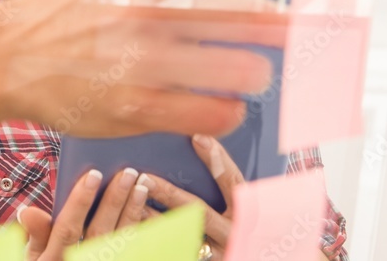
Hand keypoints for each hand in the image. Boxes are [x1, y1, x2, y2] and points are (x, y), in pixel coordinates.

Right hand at [0, 0, 307, 139]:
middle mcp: (142, 8)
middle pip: (240, 12)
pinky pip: (211, 113)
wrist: (5, 57)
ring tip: (256, 70)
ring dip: (256, 70)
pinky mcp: (134, 106)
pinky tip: (228, 105)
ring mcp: (139, 60)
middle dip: (281, 21)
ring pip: (236, 68)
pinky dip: (229, 110)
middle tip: (304, 24)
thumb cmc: (63, 11)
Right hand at [18, 167, 148, 260]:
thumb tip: (29, 211)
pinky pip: (133, 248)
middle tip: (127, 173)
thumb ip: (35, 234)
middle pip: (100, 231)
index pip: (69, 228)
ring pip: (121, 239)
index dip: (80, 201)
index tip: (93, 173)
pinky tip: (147, 209)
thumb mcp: (32, 257)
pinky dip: (141, 228)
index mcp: (54, 259)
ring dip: (133, 211)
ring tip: (142, 186)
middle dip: (114, 200)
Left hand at [140, 135, 240, 259]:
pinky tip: (136, 231)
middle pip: (199, 211)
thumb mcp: (243, 207)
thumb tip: (199, 144)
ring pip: (182, 236)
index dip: (217, 160)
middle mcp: (234, 233)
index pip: (232, 182)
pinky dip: (155, 243)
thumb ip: (228, 187)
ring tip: (133, 203)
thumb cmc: (243, 228)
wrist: (254, 260)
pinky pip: (177, 251)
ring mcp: (219, 252)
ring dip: (155, 220)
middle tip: (145, 178)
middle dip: (170, 194)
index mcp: (247, 212)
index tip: (197, 137)